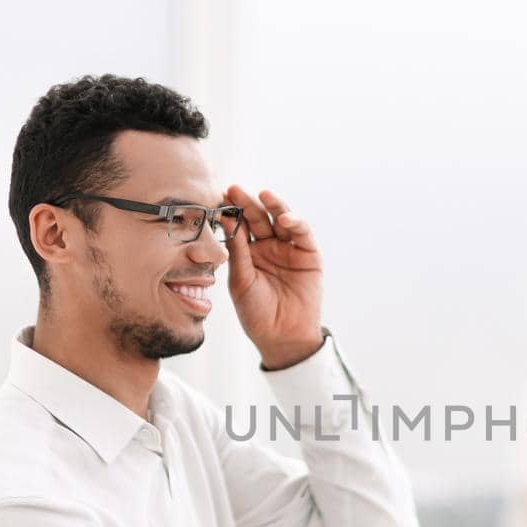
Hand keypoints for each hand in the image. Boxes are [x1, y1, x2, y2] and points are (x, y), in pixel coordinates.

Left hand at [223, 185, 323, 369]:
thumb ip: (237, 250)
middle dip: (247, 203)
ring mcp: (289, 249)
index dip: (230, 211)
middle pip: (258, 218)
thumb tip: (226, 218)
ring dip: (273, 206)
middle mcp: (269, 247)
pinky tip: (284, 219)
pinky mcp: (309, 255)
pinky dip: (295, 223)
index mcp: (249, 253)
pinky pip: (302, 234)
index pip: (239, 226)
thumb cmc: (257, 313)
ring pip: (281, 220)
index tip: (217, 197)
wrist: (281, 337)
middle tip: (234, 189)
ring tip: (262, 195)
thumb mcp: (241, 280)